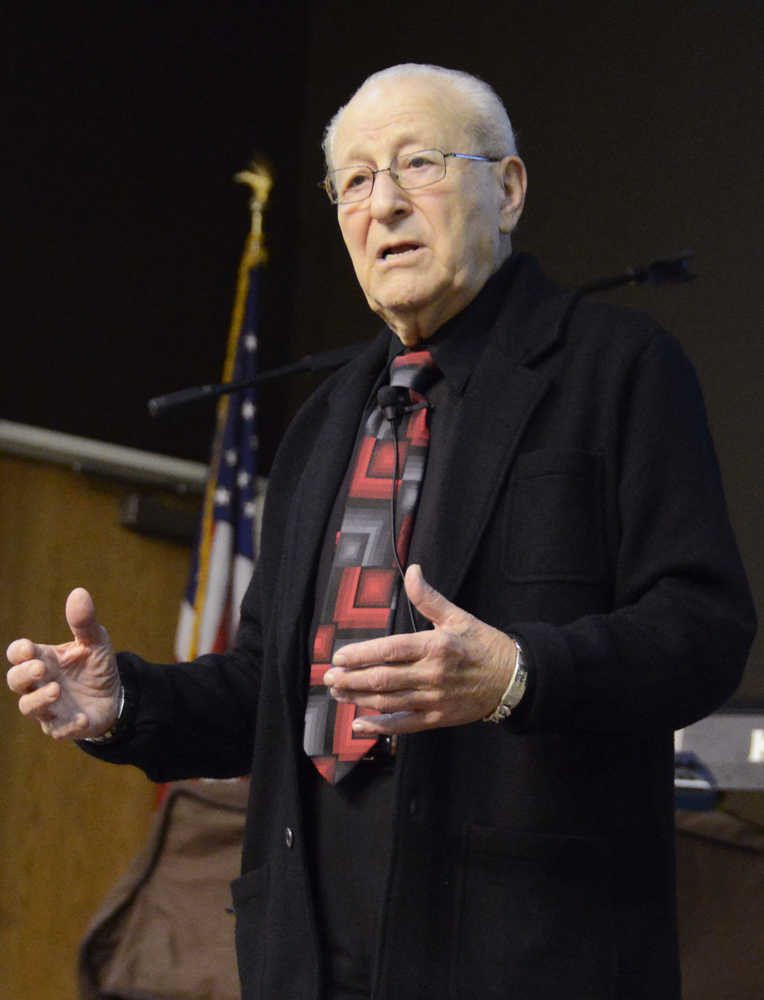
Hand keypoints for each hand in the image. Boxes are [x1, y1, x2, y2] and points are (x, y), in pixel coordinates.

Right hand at [6, 588, 119, 740]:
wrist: (115, 695)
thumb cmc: (95, 665)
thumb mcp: (96, 641)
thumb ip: (84, 622)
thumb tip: (79, 592)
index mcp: (43, 659)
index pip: (18, 654)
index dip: (19, 652)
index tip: (29, 648)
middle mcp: (39, 683)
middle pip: (15, 680)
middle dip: (24, 675)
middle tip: (41, 669)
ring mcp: (48, 706)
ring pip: (28, 707)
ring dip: (39, 700)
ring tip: (56, 690)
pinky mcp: (63, 726)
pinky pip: (57, 730)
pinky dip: (67, 725)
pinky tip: (81, 718)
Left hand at [323, 564, 516, 734]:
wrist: (513, 679)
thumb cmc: (483, 644)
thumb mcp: (457, 616)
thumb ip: (428, 597)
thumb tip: (412, 570)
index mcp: (435, 646)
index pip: (390, 651)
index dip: (362, 654)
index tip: (339, 656)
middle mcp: (432, 675)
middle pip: (383, 679)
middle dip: (351, 679)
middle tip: (328, 677)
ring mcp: (433, 699)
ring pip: (388, 702)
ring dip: (358, 699)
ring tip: (337, 693)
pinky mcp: (437, 718)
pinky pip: (403, 725)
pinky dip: (380, 726)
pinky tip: (359, 724)